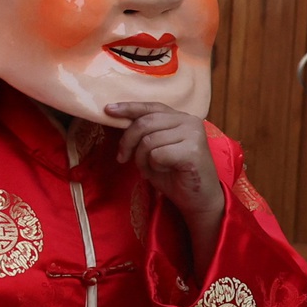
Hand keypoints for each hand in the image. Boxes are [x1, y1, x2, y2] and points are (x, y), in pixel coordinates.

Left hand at [109, 101, 223, 261]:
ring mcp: (194, 134)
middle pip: (144, 123)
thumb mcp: (153, 148)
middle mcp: (189, 121)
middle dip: (127, 142)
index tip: (108, 110)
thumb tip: (115, 117)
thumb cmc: (174, 174)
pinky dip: (154, 166)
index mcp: (180, 117)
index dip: (128, 108)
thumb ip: (142, 132)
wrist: (198, 199)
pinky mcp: (193, 150)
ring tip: (153, 168)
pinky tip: (168, 170)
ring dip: (142, 158)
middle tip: (123, 158)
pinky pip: (157, 154)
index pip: (150, 107)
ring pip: (148, 140)